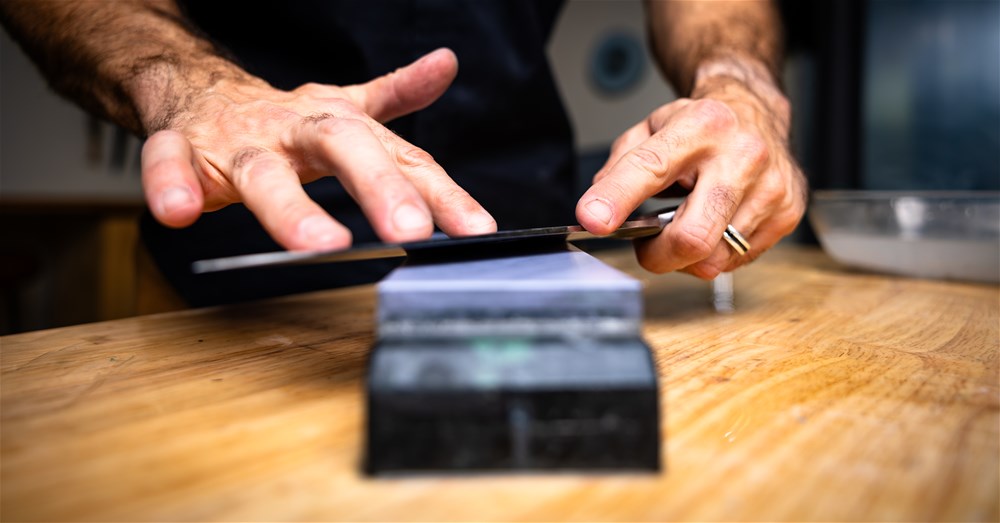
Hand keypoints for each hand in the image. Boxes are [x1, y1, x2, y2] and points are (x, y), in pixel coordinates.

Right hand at [140, 48, 495, 250]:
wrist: (200, 93)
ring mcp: (240, 141)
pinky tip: (179, 212)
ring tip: (323, 244)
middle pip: (342, 148)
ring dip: (291, 210)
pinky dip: (172, 185)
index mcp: (343, 124)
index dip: (443, 194)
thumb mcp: (347, 108)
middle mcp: (297, 128)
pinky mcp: (184, 151)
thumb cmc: (286, 119)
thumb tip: (446, 67)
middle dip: (379, 187)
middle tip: (412, 231)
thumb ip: (396, 98)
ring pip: (264, 172)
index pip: (403, 159)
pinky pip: (170, 163)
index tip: (476, 231)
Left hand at [576, 60, 806, 278]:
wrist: (757, 112)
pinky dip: (714, 253)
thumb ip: (619, 167)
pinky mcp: (788, 213)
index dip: (617, 199)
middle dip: (658, 255)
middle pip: (692, 237)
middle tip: (647, 245)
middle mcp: (743, 155)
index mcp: (702, 125)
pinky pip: (735, 260)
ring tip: (684, 226)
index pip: (651, 169)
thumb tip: (597, 212)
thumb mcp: (651, 128)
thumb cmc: (702, 126)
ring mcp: (771, 188)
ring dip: (686, 256)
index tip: (593, 220)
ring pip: (713, 259)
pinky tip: (714, 225)